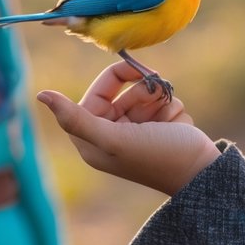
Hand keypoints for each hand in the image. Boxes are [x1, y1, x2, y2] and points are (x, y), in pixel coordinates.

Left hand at [37, 60, 219, 195]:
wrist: (203, 171)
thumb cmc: (158, 156)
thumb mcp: (113, 138)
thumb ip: (76, 118)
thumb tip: (41, 94)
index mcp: (93, 139)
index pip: (97, 92)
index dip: (116, 78)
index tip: (137, 73)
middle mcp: (111, 134)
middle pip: (122, 90)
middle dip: (143, 92)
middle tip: (156, 98)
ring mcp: (136, 130)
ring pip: (144, 92)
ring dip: (160, 100)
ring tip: (167, 121)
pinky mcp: (159, 126)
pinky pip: (162, 99)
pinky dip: (172, 108)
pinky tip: (176, 127)